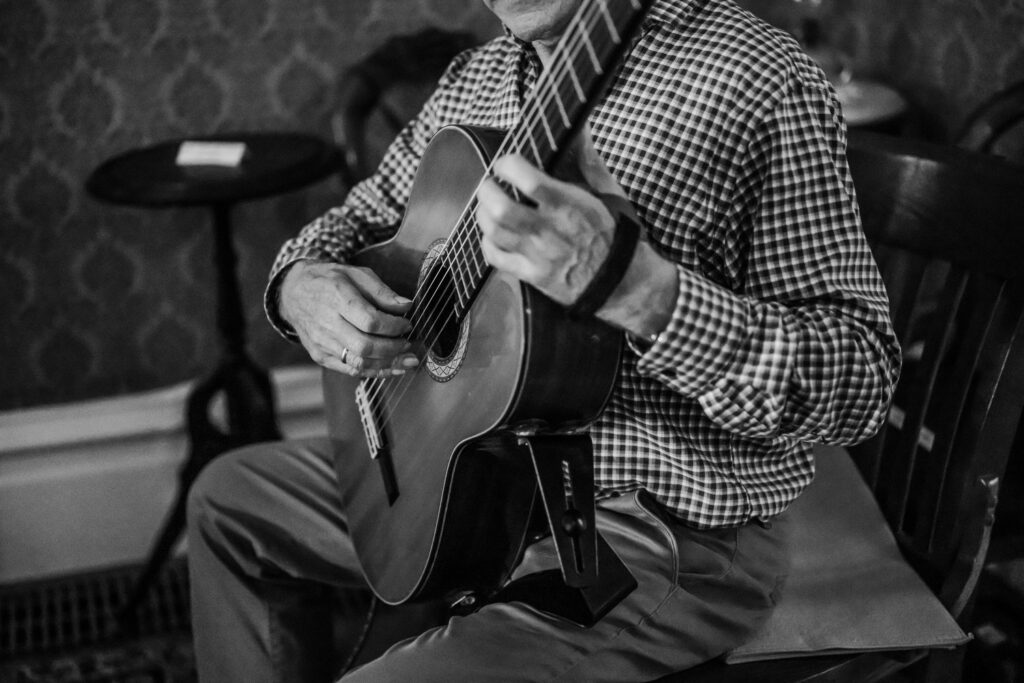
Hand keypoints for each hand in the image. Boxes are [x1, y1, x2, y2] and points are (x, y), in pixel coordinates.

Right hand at [279, 261, 419, 376]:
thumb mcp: (356, 274)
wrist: (293, 293)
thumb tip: (406, 306)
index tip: (407, 324)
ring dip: (388, 364)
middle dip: (393, 349)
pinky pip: (350, 370)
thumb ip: (382, 291)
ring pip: (359, 362)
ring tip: (407, 361)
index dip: (394, 326)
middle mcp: (327, 323)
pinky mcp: (320, 356)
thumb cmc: (329, 281)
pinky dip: (374, 371)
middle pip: (365, 346)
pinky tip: (391, 368)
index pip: (370, 321)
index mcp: (337, 298)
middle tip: (408, 343)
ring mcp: (322, 343)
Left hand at [475, 154, 616, 306]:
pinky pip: (496, 258)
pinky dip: (487, 241)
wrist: (620, 282)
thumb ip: (589, 161)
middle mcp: (550, 230)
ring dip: (483, 213)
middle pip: (502, 208)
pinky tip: (492, 233)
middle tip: (489, 183)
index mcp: (570, 206)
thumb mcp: (607, 194)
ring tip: (487, 205)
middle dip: (487, 190)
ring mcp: (538, 255)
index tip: (505, 162)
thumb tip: (580, 128)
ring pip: (494, 231)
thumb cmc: (611, 234)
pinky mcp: (532, 276)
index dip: (509, 166)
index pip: (529, 181)